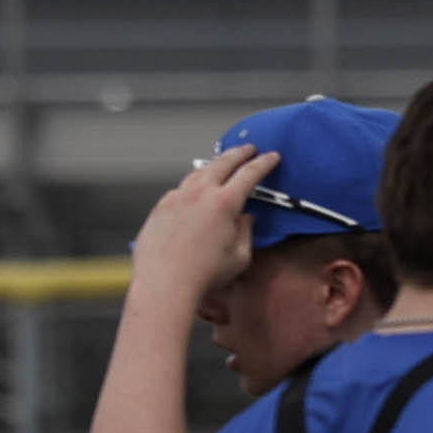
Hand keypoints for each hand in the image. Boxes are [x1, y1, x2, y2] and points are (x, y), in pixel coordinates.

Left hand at [131, 144, 274, 295]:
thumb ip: (245, 232)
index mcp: (224, 203)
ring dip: (214, 165)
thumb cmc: (203, 275)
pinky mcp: (160, 207)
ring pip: (198, 172)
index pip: (249, 174)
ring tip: (221, 165)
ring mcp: (176, 197)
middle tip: (248, 149)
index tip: (271, 157)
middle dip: (239, 153)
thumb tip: (245, 219)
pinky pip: (180, 189)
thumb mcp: (239, 257)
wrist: (164, 284)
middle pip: (222, 162)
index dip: (263, 163)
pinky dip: (192, 185)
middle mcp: (199, 193)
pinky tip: (195, 192)